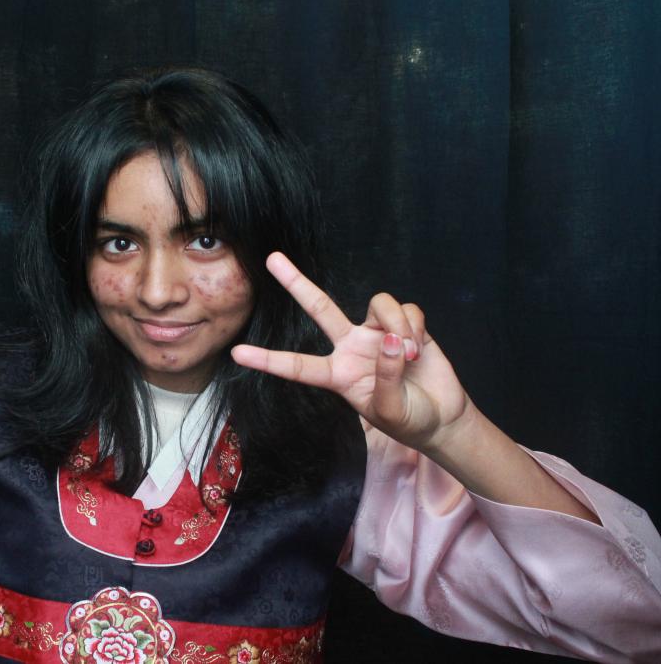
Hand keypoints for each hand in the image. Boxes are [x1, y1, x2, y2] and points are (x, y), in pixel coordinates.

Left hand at [231, 252, 472, 453]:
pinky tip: (421, 348)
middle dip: (296, 282)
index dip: (268, 360)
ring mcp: (376, 333)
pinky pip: (406, 310)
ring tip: (410, 354)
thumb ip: (386, 379)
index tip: (236, 353)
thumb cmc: (409, 419)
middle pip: (319, 308)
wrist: (441, 418)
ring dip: (398, 325)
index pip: (297, 366)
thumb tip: (391, 342)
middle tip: (271, 258)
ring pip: (377, 304)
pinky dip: (415, 326)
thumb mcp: (391, 412)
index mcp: (337, 375)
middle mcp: (351, 347)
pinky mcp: (405, 325)